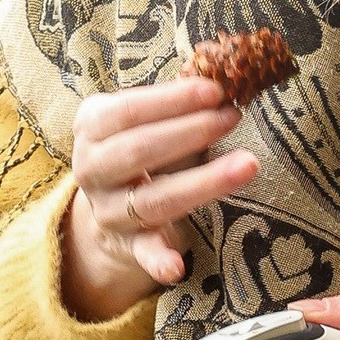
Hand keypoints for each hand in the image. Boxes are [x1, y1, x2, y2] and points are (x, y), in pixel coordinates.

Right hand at [60, 77, 258, 319]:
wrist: (111, 202)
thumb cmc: (140, 147)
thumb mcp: (143, 119)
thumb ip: (175, 102)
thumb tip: (223, 71)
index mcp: (91, 127)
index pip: (128, 110)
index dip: (172, 100)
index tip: (215, 90)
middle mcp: (90, 168)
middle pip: (139, 151)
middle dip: (191, 132)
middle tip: (233, 116)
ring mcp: (107, 210)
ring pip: (152, 199)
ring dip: (203, 183)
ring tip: (248, 165)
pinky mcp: (128, 245)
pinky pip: (144, 254)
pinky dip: (159, 261)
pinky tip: (177, 268)